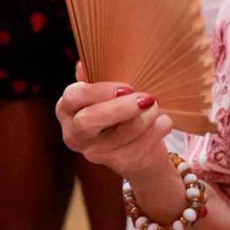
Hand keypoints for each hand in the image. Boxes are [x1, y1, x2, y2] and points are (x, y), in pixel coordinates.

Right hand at [56, 72, 173, 179]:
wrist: (140, 147)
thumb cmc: (121, 109)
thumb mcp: (108, 91)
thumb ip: (96, 76)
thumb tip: (83, 64)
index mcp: (67, 110)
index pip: (73, 97)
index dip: (100, 91)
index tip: (126, 87)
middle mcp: (74, 135)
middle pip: (89, 120)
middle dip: (122, 107)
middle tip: (146, 98)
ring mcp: (95, 153)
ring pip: (124, 132)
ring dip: (149, 114)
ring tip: (156, 105)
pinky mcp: (120, 165)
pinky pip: (144, 143)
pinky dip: (160, 127)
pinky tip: (162, 120)